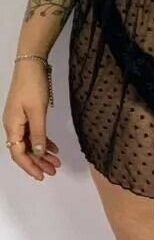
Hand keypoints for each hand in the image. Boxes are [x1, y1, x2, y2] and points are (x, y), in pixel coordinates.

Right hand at [2, 63, 61, 180]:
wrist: (31, 64)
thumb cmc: (33, 86)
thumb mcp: (38, 112)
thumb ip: (38, 134)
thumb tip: (38, 154)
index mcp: (12, 127)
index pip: (18, 154)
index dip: (29, 167)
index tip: (41, 176)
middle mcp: (13, 126)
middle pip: (24, 150)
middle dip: (38, 162)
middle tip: (53, 171)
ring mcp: (19, 119)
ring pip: (30, 142)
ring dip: (42, 153)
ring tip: (56, 162)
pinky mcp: (26, 113)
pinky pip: (33, 133)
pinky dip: (42, 141)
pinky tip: (53, 147)